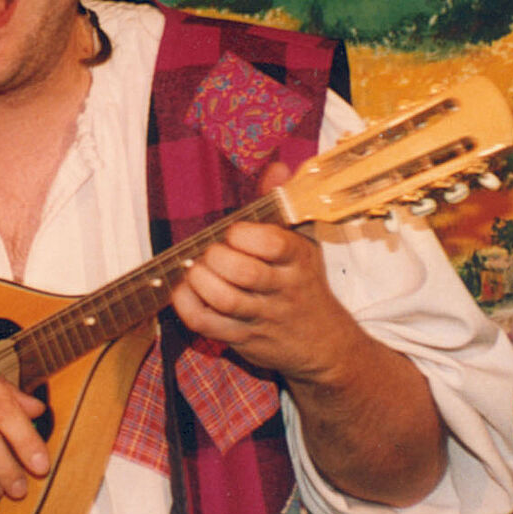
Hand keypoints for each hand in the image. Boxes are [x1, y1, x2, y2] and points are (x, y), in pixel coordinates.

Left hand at [168, 162, 361, 387]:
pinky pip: (206, 323)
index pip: (272, 243)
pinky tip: (186, 291)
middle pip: (244, 272)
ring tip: (198, 271)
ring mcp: (262, 317)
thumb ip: (281, 204)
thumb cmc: (305, 285)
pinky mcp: (243, 339)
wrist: (325, 346)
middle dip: (217, 257)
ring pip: (224, 299)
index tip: (235, 232)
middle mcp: (282, 289)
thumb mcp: (302, 242)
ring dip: (200, 280)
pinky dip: (187, 305)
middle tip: (212, 253)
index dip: (244, 234)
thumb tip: (276, 167)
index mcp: (298, 259)